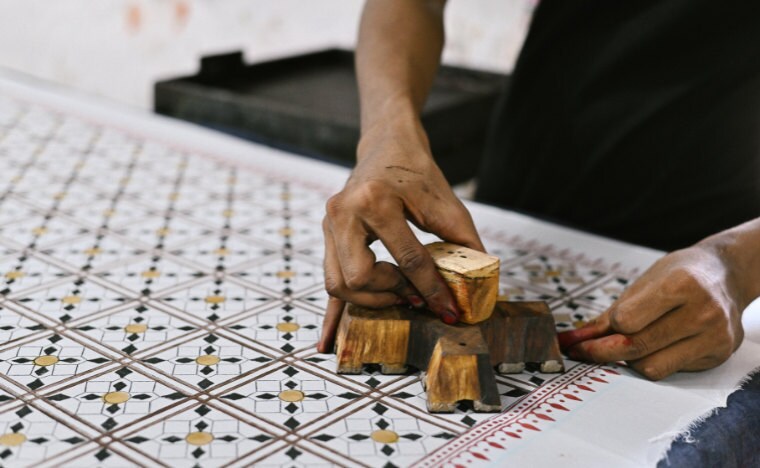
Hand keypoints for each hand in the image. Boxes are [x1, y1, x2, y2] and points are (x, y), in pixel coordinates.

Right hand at [316, 115, 483, 352]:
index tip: (450, 311)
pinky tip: (329, 342)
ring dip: (371, 300)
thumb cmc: (418, 174)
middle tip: (416, 296)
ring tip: (399, 295)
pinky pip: (328, 280)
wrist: (387, 146)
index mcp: (375, 200)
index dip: (433, 290)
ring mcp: (328, 225)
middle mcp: (343, 212)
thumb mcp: (447, 205)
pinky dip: (330, 315)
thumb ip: (464, 245)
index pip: (407, 259)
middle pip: (360, 278)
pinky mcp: (325, 236)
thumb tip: (479, 289)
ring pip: (339, 284)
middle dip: (392, 295)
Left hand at [557, 244, 743, 379]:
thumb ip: (608, 316)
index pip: (627, 321)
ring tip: (626, 344)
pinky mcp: (719, 354)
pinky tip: (651, 347)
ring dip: (630, 360)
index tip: (583, 338)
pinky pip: (671, 370)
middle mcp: (702, 311)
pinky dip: (652, 362)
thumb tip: (571, 340)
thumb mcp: (643, 284)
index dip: (604, 330)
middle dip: (603, 352)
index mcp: (681, 284)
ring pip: (652, 366)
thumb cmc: (679, 275)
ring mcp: (714, 335)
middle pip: (637, 346)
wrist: (725, 275)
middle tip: (583, 351)